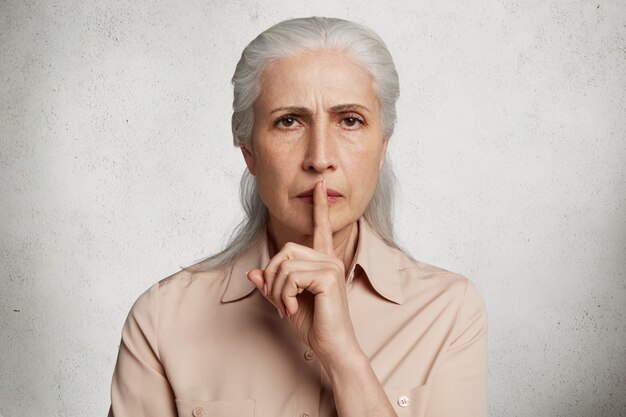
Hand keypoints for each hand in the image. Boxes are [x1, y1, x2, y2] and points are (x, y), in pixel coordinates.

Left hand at [246, 180, 360, 363]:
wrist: (331, 347)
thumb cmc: (314, 325)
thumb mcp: (286, 302)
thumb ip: (271, 285)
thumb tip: (252, 272)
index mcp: (323, 261)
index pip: (321, 229)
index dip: (319, 207)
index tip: (319, 186)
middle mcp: (329, 259)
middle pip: (286, 249)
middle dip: (273, 276)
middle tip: (280, 302)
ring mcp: (331, 266)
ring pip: (285, 264)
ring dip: (277, 290)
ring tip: (286, 308)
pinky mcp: (328, 276)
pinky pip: (290, 276)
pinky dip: (284, 295)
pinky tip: (292, 309)